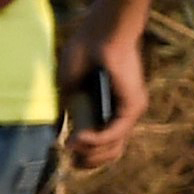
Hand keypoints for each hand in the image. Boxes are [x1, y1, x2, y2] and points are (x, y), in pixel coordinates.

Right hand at [58, 10, 148, 171]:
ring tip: (73, 146)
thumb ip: (69, 110)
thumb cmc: (84, 52)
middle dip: (88, 161)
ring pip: (114, 149)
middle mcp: (123, 114)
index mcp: (109, 110)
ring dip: (90, 153)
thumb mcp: (70, 87)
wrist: (100, 32)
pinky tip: (79, 138)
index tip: (68, 154)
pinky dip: (96, 140)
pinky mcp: (133, 106)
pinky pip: (115, 133)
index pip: (105, 147)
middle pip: (111, 154)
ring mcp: (130, 111)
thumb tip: (60, 135)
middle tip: (71, 155)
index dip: (87, 158)